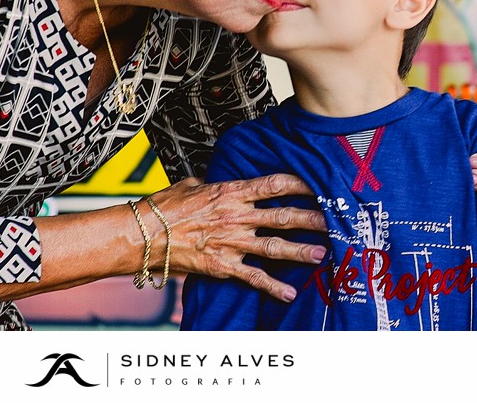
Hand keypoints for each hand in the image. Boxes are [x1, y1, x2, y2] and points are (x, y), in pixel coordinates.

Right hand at [147, 174, 326, 301]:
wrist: (142, 235)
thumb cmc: (162, 208)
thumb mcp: (188, 185)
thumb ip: (207, 185)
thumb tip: (210, 183)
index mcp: (230, 192)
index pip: (272, 184)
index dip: (298, 183)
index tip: (317, 184)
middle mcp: (236, 216)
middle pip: (283, 216)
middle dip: (311, 218)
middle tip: (333, 221)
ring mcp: (232, 242)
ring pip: (276, 247)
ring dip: (302, 251)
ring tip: (323, 254)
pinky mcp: (223, 266)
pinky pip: (255, 278)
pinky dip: (274, 287)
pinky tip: (291, 293)